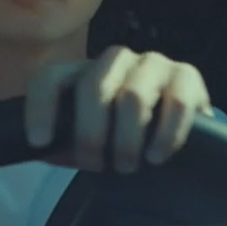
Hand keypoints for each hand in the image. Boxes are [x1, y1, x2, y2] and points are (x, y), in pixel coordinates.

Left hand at [25, 46, 213, 173]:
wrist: (169, 135)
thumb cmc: (119, 139)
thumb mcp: (84, 141)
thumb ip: (61, 141)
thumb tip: (42, 149)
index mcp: (82, 72)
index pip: (50, 78)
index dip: (41, 108)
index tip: (39, 142)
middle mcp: (116, 60)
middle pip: (94, 87)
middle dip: (92, 134)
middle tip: (97, 166)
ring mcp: (152, 63)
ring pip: (133, 96)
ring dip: (127, 140)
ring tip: (127, 165)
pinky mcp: (187, 75)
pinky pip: (176, 102)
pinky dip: (165, 134)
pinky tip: (157, 156)